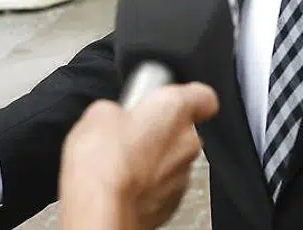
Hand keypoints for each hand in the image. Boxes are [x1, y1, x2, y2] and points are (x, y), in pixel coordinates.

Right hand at [59, 83, 219, 229]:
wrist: (101, 208)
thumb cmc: (103, 162)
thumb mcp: (99, 113)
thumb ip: (118, 109)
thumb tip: (115, 116)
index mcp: (175, 109)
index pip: (203, 96)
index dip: (187, 96)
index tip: (165, 97)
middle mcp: (187, 142)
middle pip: (182, 130)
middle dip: (158, 130)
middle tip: (129, 132)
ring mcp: (182, 176)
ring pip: (172, 160)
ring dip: (152, 159)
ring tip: (120, 162)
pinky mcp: (171, 204)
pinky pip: (163, 186)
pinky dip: (147, 184)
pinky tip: (123, 182)